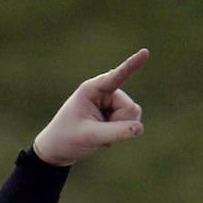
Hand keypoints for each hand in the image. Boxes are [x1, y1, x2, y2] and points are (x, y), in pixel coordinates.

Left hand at [33, 49, 147, 165]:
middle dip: (119, 124)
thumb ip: (115, 132)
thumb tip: (140, 128)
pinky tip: (102, 136)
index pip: (116, 77)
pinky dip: (119, 134)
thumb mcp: (89, 136)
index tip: (145, 52)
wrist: (57, 150)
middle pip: (130, 107)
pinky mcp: (115, 113)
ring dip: (119, 130)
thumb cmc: (66, 139)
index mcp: (92, 90)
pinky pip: (131, 123)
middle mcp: (104, 92)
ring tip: (98, 133)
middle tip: (95, 132)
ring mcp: (112, 102)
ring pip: (133, 114)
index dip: (132, 64)